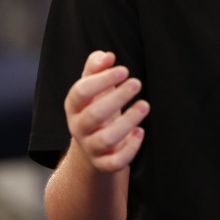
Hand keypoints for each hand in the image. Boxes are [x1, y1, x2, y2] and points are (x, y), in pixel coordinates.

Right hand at [64, 50, 149, 172]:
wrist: (92, 150)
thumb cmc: (96, 110)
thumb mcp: (93, 89)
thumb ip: (96, 69)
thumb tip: (106, 55)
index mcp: (73, 106)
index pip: (80, 92)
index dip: (102, 80)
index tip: (124, 70)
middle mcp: (78, 128)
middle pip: (93, 115)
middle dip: (117, 98)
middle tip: (137, 83)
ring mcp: (90, 148)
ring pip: (106, 139)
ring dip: (128, 121)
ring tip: (145, 105)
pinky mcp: (104, 164)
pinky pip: (115, 162)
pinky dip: (130, 149)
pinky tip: (140, 132)